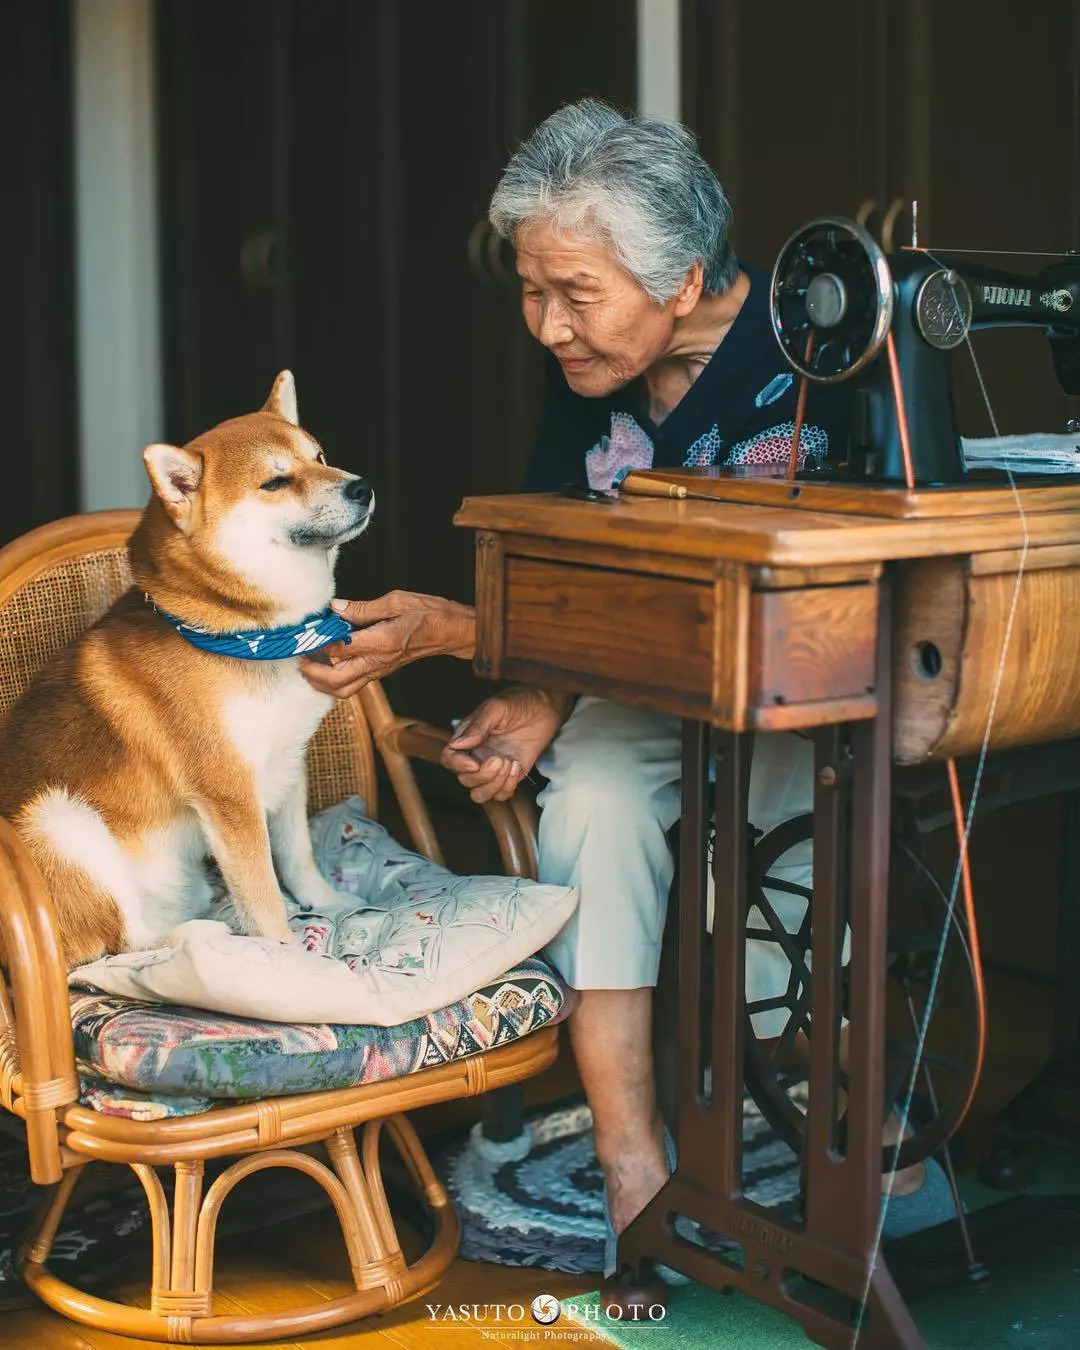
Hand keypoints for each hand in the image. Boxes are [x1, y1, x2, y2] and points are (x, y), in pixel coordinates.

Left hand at [300, 592, 475, 698]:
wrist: (454, 632)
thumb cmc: (430, 614)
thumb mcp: (396, 601)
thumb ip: (362, 608)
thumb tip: (335, 609)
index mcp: (381, 642)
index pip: (339, 648)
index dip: (317, 642)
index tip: (303, 631)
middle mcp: (379, 661)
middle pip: (336, 680)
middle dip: (313, 672)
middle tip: (299, 656)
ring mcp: (380, 670)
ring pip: (344, 689)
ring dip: (322, 682)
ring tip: (308, 665)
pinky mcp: (382, 671)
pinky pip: (353, 685)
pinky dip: (335, 682)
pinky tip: (327, 667)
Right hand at [441, 686, 566, 802]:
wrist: (545, 707)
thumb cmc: (518, 701)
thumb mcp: (496, 707)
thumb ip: (477, 726)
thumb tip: (457, 744)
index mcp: (467, 739)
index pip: (450, 759)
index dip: (458, 765)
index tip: (474, 763)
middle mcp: (477, 756)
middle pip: (466, 780)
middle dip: (482, 775)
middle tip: (500, 759)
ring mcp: (493, 768)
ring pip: (480, 793)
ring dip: (493, 785)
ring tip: (509, 764)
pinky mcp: (510, 776)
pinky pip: (501, 795)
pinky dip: (507, 787)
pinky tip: (517, 767)